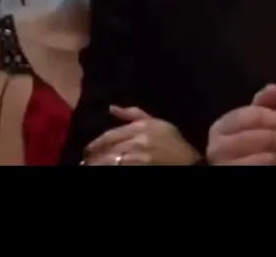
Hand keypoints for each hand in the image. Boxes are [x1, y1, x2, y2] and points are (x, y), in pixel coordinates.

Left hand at [82, 106, 198, 165]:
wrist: (190, 162)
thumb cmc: (174, 142)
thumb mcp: (156, 123)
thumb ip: (133, 114)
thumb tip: (111, 108)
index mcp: (140, 127)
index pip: (109, 136)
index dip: (95, 145)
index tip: (86, 152)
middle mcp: (138, 141)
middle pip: (107, 150)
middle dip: (94, 157)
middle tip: (85, 162)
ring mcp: (139, 157)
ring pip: (111, 161)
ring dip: (99, 164)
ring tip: (91, 167)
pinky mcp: (141, 167)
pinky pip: (120, 168)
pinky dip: (112, 167)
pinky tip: (107, 168)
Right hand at [205, 84, 275, 165]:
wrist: (233, 169)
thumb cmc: (243, 148)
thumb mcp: (251, 126)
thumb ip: (262, 107)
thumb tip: (274, 88)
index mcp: (220, 127)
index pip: (251, 115)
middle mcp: (217, 147)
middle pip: (260, 136)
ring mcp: (225, 165)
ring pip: (265, 156)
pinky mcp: (235, 174)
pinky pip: (265, 168)